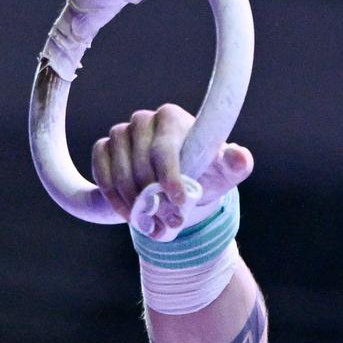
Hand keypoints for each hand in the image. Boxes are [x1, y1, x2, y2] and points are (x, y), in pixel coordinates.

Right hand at [90, 103, 253, 231]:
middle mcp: (143, 120)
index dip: (171, 178)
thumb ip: (236, 164)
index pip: (165, 149)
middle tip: (171, 222)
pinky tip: (130, 215)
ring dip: (134, 203)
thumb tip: (240, 156)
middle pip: (141, 164)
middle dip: (155, 198)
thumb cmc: (205, 171)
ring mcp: (120, 133)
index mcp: (171, 117)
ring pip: (119, 172)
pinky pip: (102, 174)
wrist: (181, 181)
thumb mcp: (224, 171)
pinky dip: (114, 198)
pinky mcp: (104, 149)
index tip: (179, 202)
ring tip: (152, 225)